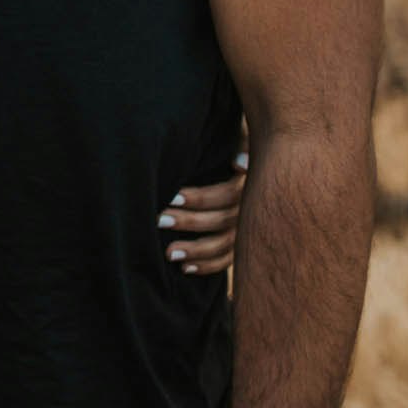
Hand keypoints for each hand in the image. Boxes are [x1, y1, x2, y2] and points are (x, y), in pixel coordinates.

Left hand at [157, 151, 247, 275]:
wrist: (244, 163)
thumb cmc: (229, 146)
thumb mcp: (237, 139)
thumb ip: (239, 145)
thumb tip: (239, 163)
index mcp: (245, 184)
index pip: (223, 195)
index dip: (198, 197)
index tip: (171, 196)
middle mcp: (248, 210)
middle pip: (220, 221)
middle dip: (188, 222)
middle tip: (158, 220)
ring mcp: (245, 230)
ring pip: (223, 246)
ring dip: (195, 251)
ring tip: (169, 252)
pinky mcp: (240, 245)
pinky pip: (226, 261)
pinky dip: (206, 266)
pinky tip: (185, 268)